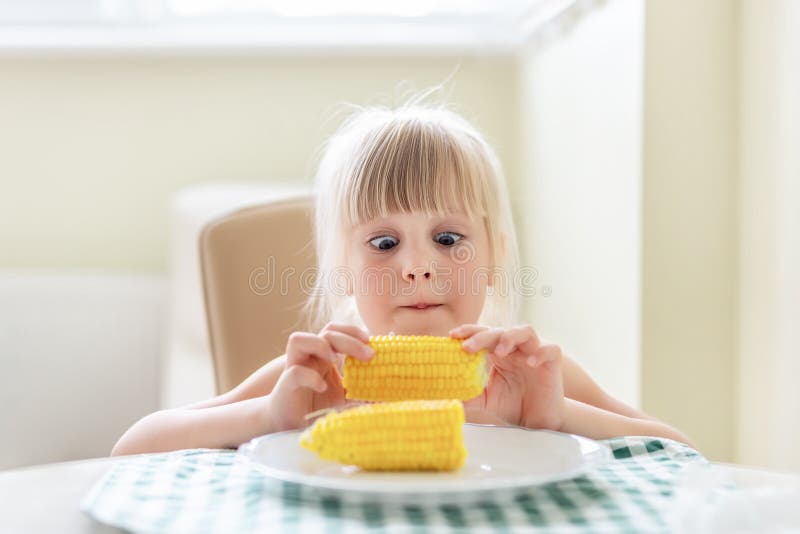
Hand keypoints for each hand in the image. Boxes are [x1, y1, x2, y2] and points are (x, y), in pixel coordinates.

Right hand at [267, 322, 373, 431]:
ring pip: (299, 339)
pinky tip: (322, 387)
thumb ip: (363, 393)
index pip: (338, 331)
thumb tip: (390, 396)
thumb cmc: (317, 408)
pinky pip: (295, 372)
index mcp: (325, 356)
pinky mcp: (286, 384)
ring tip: (335, 360)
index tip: (373, 345)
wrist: (290, 425)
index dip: (354, 332)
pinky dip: (310, 377)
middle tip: (369, 355)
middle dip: (349, 339)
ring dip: (320, 345)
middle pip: (327, 332)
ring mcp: (296, 368)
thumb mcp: (345, 399)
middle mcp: (310, 357)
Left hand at [450, 324, 564, 429]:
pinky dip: (541, 352)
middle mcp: (515, 348)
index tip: (451, 336)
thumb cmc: (512, 405)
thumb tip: (444, 396)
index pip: (482, 334)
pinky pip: (550, 349)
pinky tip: (531, 363)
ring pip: (525, 331)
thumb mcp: (486, 400)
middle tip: (467, 347)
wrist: (538, 422)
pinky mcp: (553, 361)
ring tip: (500, 351)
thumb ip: (469, 395)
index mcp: (497, 353)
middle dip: (482, 336)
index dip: (468, 331)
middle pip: (499, 330)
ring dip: (510, 337)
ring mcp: (534, 352)